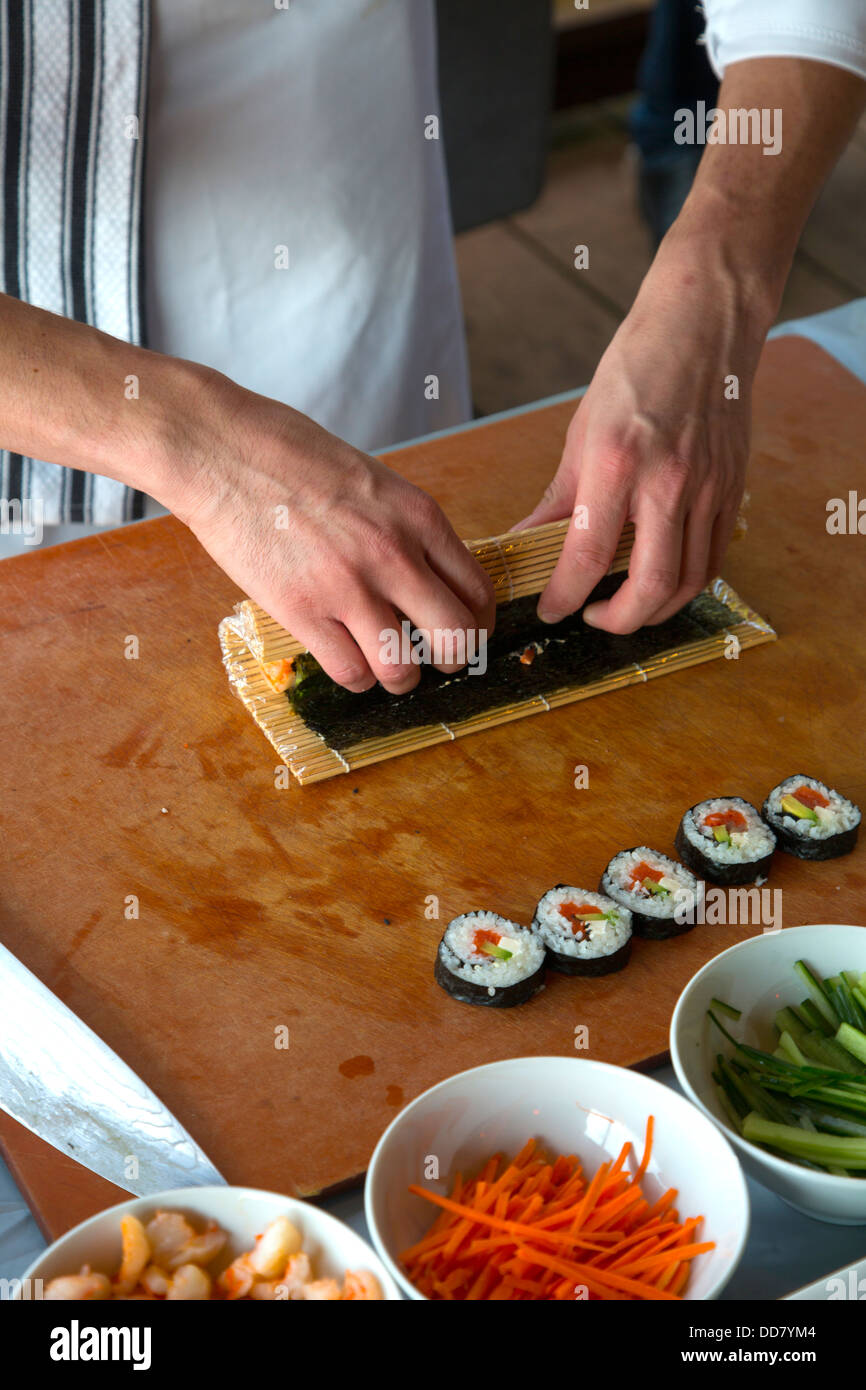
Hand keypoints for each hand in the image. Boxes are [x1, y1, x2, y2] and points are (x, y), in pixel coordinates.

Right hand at [174, 378, 494, 692]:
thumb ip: (407, 530)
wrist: (222, 450)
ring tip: (388, 668)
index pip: (478, 590)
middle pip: (456, 637)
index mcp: (418, 517)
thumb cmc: (291, 455)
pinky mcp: (301, 611)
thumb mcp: (374, 481)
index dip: (479, 625)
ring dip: (401, 678)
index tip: (468, 634)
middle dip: (453, 660)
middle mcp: (392, 554)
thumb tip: (428, 579)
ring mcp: (347, 586)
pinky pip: (349, 672)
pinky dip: (355, 678)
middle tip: (436, 662)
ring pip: (402, 669)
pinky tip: (347, 659)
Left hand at [515, 221, 771, 632]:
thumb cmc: (635, 370)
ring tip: (625, 605)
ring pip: (689, 581)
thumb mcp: (582, 433)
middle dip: (617, 621)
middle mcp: (666, 480)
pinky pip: (714, 558)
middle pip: (650, 586)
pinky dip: (686, 583)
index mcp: (616, 462)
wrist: (703, 327)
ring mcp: (707, 488)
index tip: (549, 609)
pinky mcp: (733, 490)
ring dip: (655, 609)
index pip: (586, 556)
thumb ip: (558, 501)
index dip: (563, 597)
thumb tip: (524, 544)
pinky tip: (660, 578)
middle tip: (591, 617)